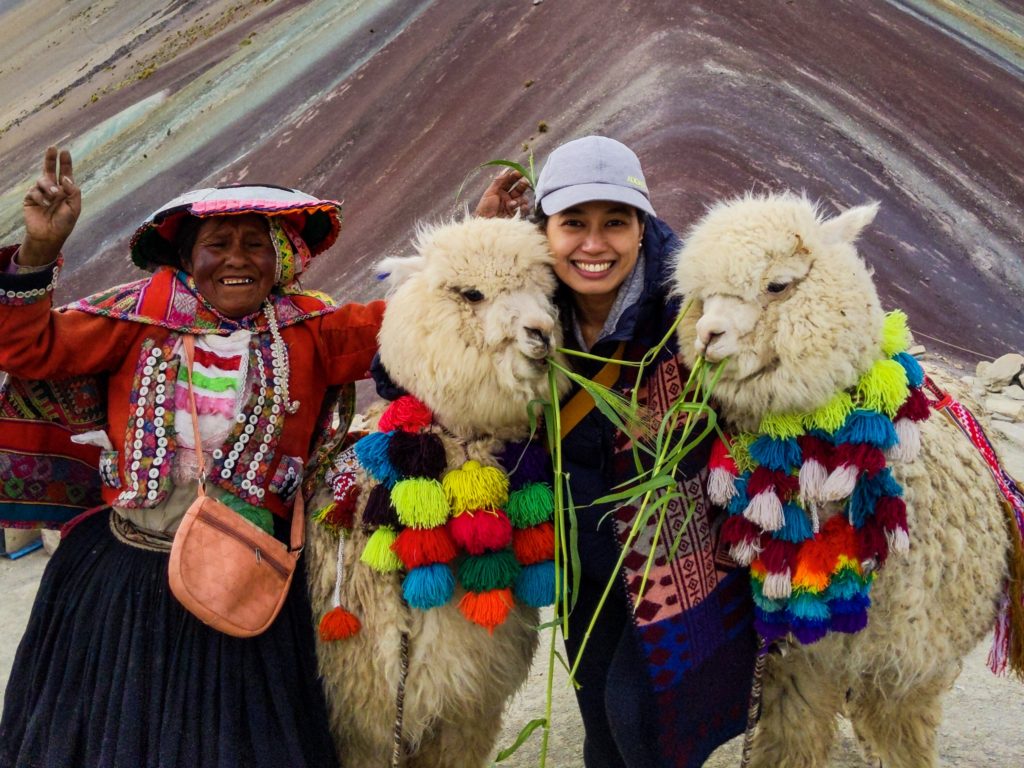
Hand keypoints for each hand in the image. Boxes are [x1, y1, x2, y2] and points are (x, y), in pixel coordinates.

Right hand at [20, 147, 80, 265]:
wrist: (49, 236)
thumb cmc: (64, 223)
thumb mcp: (74, 208)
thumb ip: (73, 192)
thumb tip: (65, 178)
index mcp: (65, 191)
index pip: (65, 174)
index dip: (65, 163)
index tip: (65, 152)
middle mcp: (53, 189)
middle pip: (49, 170)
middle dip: (50, 159)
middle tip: (52, 148)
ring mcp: (41, 193)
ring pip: (42, 180)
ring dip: (49, 186)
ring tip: (55, 195)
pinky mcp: (31, 198)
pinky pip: (34, 191)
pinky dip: (41, 197)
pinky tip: (45, 205)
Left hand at [474, 168, 530, 218]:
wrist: (485, 224)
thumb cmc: (485, 208)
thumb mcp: (490, 192)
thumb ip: (498, 181)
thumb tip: (507, 168)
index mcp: (500, 190)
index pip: (509, 181)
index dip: (515, 176)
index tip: (520, 172)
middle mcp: (507, 197)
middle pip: (518, 188)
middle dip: (522, 184)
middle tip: (525, 182)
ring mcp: (512, 206)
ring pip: (522, 198)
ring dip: (520, 199)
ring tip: (514, 203)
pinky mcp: (515, 214)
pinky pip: (524, 209)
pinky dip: (524, 207)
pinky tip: (521, 208)